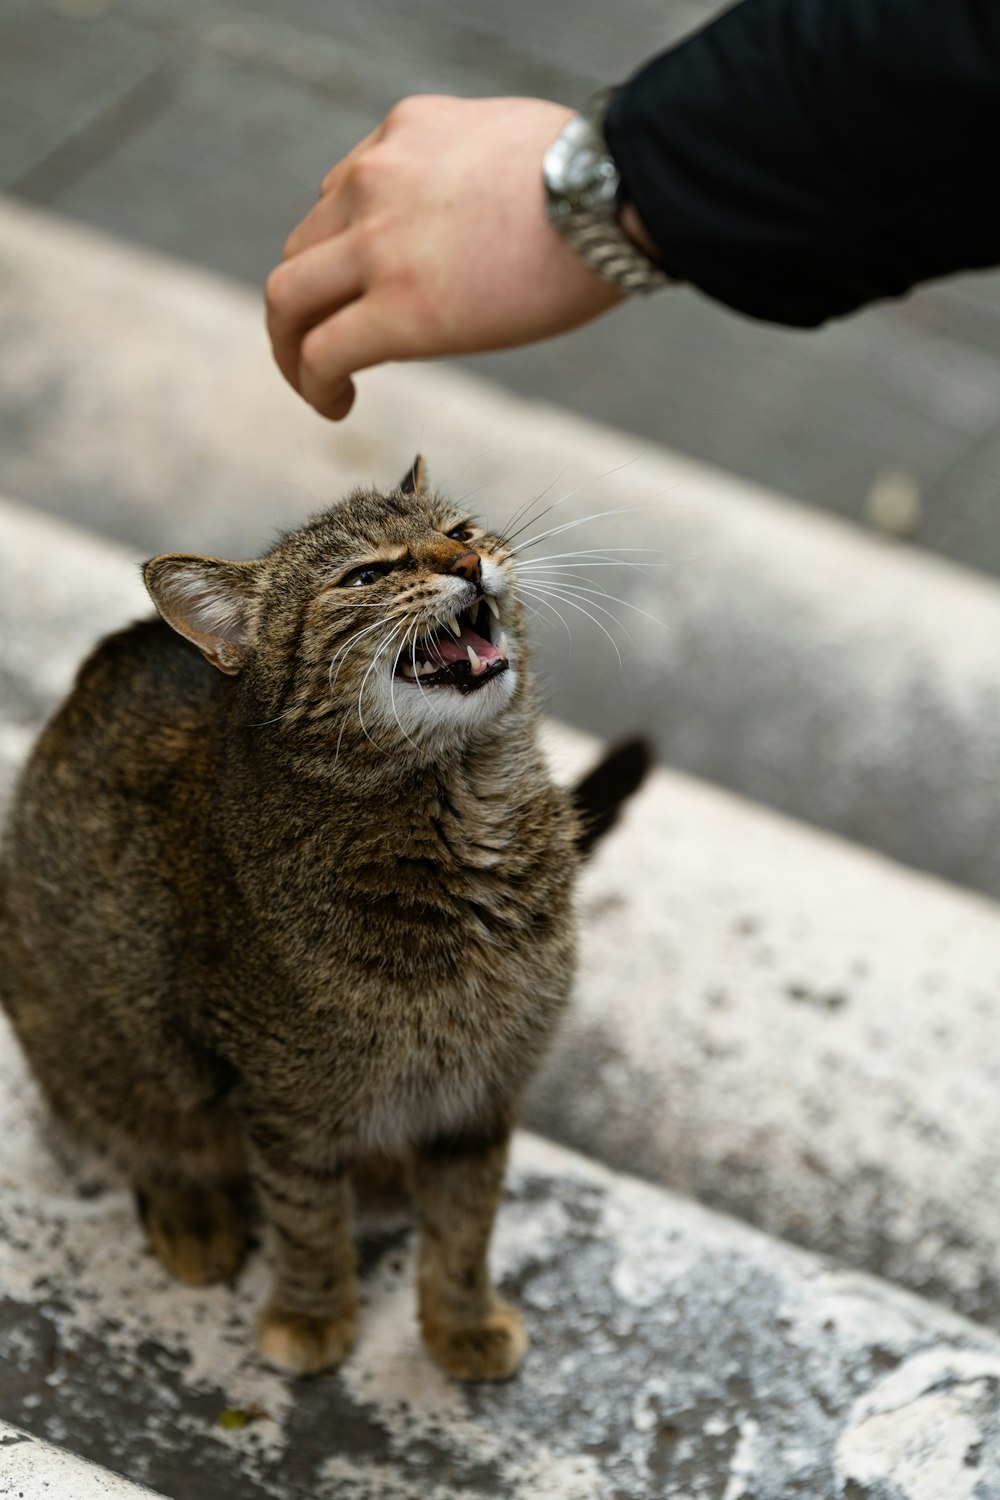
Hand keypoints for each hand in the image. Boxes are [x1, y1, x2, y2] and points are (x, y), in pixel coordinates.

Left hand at [265, 95, 625, 419]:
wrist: (614, 194)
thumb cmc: (599, 176)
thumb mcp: (513, 142)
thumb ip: (473, 173)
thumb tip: (487, 220)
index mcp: (404, 133)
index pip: (341, 195)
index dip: (342, 253)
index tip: (362, 290)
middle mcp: (374, 180)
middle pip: (300, 249)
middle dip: (306, 303)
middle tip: (324, 344)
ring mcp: (377, 242)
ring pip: (289, 299)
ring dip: (292, 347)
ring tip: (318, 383)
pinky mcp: (395, 308)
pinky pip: (321, 353)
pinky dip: (312, 384)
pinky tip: (336, 404)